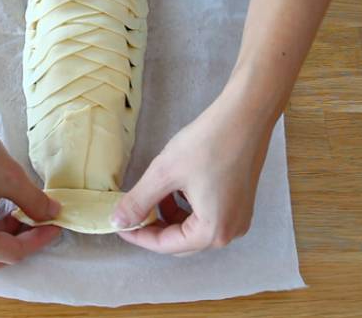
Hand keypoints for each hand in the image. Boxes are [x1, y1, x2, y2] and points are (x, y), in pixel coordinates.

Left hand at [111, 80, 275, 254]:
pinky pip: (208, 215)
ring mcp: (239, 217)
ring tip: (154, 194)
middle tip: (133, 211)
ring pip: (194, 228)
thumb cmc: (206, 144)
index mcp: (212, 232)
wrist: (244, 116)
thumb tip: (117, 221)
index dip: (138, 235)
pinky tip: (177, 187)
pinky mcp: (241, 202)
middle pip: (182, 241)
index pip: (166, 245)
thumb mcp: (164, 173)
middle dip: (155, 227)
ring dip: (170, 216)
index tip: (118, 223)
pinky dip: (187, 207)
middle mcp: (230, 232)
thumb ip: (139, 201)